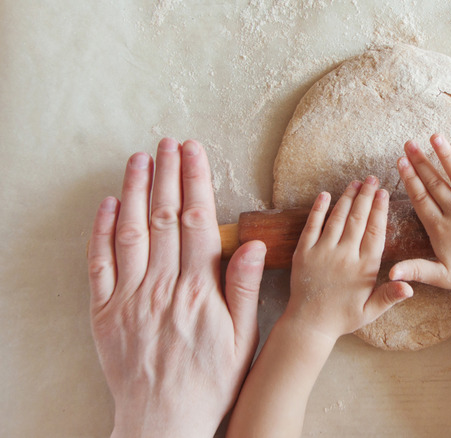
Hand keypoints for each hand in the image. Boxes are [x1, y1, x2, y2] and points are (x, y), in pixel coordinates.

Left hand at [87, 139, 266, 436]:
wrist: (164, 419)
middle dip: (166, 174)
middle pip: (162, 217)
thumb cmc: (210, 380)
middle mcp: (161, 285)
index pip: (195, 221)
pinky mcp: (105, 311)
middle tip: (169, 142)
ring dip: (135, 191)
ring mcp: (129, 297)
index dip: (194, 181)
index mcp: (197, 289)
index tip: (194, 151)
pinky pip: (99, 263)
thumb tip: (248, 244)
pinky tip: (108, 204)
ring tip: (140, 158)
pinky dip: (101, 231)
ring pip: (130, 231)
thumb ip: (243, 288)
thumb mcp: (243, 339)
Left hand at [284, 176, 412, 341]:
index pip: (375, 231)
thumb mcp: (371, 310)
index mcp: (363, 268)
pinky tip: (325, 195)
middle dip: (366, 196)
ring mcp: (322, 253)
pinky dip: (318, 209)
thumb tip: (411, 287)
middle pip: (357, 219)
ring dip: (346, 198)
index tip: (384, 193)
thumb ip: (390, 296)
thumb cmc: (343, 317)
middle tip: (372, 178)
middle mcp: (344, 256)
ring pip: (337, 218)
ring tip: (355, 183)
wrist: (309, 324)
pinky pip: (311, 226)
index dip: (380, 210)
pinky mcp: (303, 253)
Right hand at [389, 134, 450, 298]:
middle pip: (435, 183)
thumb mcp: (439, 277)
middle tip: (409, 144)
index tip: (400, 162)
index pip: (421, 198)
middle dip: (421, 162)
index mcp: (441, 229)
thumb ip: (414, 270)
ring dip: (447, 155)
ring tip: (435, 137)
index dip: (410, 179)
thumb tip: (390, 274)